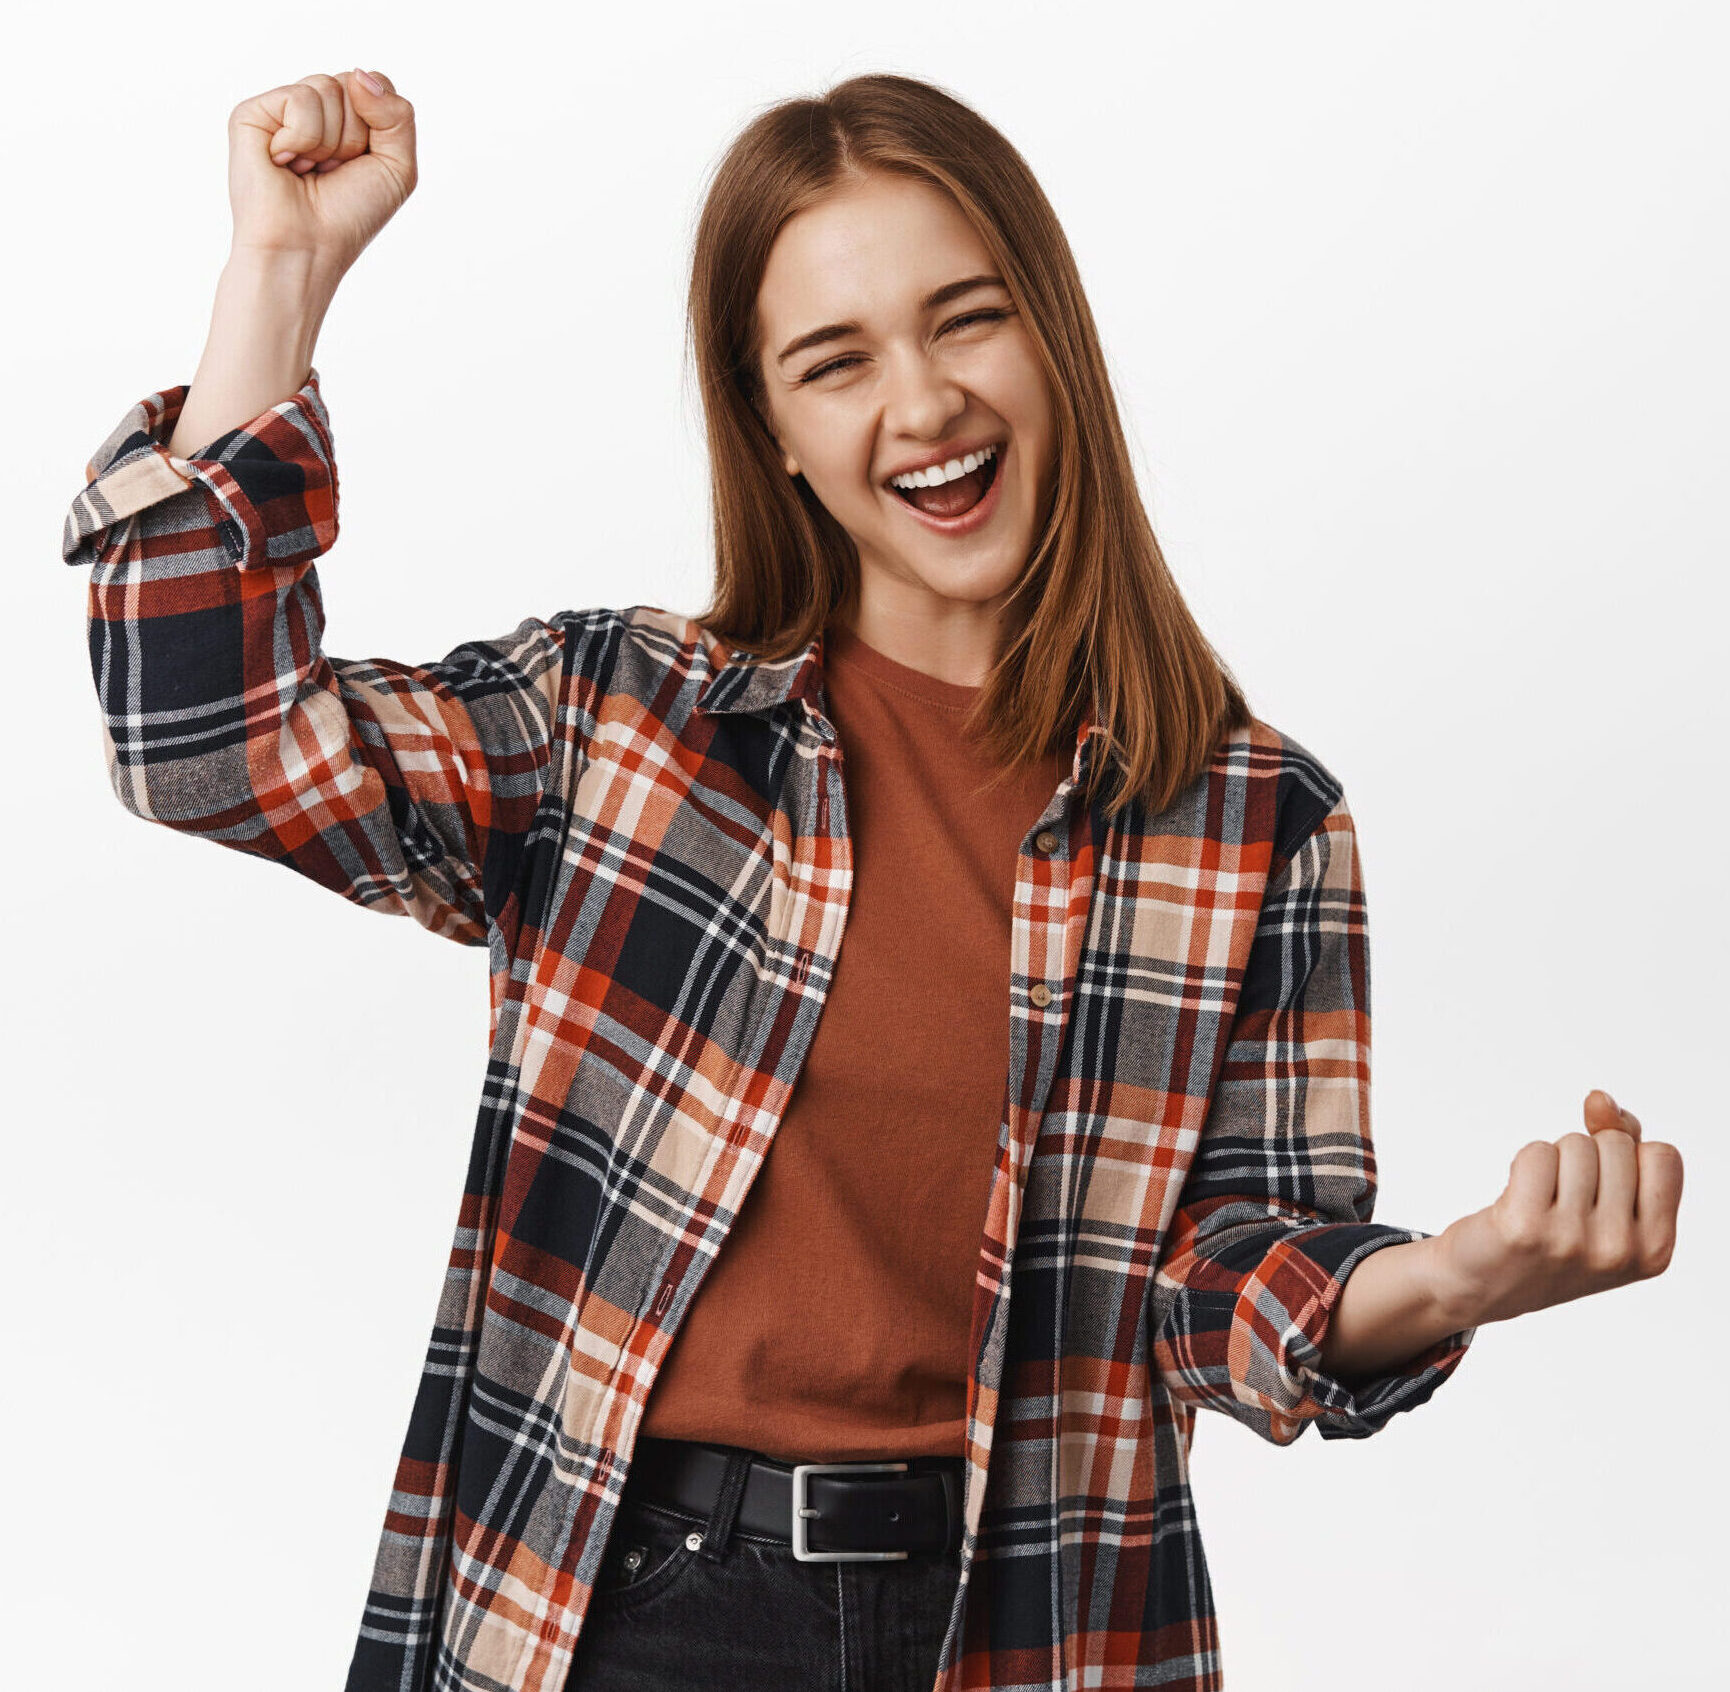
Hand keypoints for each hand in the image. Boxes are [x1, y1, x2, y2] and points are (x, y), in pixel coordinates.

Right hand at [225, 70, 416, 285]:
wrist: (309, 247)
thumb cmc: (349, 215)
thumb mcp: (398, 167)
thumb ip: (398, 115)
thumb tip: (359, 75)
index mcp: (345, 119)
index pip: (376, 85)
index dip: (379, 126)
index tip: (361, 164)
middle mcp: (312, 110)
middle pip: (353, 84)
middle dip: (354, 136)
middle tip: (332, 171)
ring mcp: (281, 109)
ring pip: (328, 87)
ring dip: (330, 142)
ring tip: (308, 169)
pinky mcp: (252, 113)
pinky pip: (300, 99)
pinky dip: (303, 139)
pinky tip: (285, 162)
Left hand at [1429, 1090, 1682, 1327]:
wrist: (1479, 1284)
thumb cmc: (1551, 1238)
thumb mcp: (1609, 1206)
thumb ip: (1623, 1145)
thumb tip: (1601, 1101)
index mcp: (1656, 1248)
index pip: (1663, 1155)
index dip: (1628, 1154)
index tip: (1603, 1183)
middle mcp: (1620, 1250)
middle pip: (1616, 1144)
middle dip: (1586, 1156)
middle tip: (1564, 1199)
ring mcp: (1573, 1241)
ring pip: (1575, 1144)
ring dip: (1553, 1160)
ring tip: (1540, 1201)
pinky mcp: (1525, 1227)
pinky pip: (1536, 1153)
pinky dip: (1523, 1163)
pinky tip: (1516, 1200)